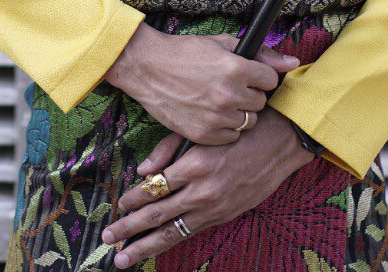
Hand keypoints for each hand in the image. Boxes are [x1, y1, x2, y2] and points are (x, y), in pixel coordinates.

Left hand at [100, 106, 313, 267]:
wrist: (280, 141)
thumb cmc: (239, 128)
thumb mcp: (202, 130)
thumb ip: (170, 147)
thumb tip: (143, 170)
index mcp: (195, 165)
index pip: (154, 188)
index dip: (133, 198)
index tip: (118, 204)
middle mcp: (202, 191)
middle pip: (157, 215)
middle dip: (129, 228)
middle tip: (107, 238)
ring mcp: (214, 207)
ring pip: (172, 232)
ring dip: (145, 246)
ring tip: (123, 257)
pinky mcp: (224, 215)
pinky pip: (191, 231)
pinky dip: (171, 240)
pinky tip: (157, 246)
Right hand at [103, 23, 300, 146]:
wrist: (148, 68)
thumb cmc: (186, 52)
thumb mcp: (223, 44)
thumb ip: (261, 54)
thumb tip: (294, 62)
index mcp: (236, 68)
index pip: (270, 79)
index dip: (260, 76)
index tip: (248, 74)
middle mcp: (229, 94)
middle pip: (260, 102)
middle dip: (250, 94)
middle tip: (231, 86)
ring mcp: (216, 117)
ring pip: (248, 121)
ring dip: (239, 112)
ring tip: (220, 99)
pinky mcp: (204, 134)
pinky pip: (231, 136)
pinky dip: (225, 127)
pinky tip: (211, 112)